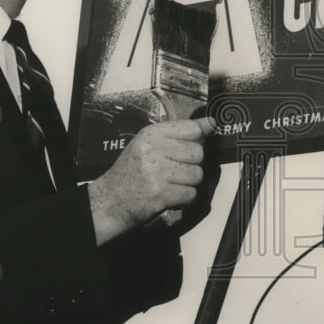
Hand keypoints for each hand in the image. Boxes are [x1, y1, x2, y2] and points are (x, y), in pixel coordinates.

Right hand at [88, 117, 214, 244]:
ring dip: (188, 183)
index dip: (197, 140)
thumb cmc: (134, 171)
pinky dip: (184, 198)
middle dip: (192, 165)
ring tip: (170, 184)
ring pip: (197, 175)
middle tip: (174, 171)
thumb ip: (182, 133)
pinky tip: (170, 196)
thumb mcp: (150, 144)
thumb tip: (212, 122)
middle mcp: (153, 150)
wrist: (110, 201)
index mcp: (151, 134)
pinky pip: (191, 194)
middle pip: (198, 153)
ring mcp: (156, 172)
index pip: (193, 129)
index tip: (188, 148)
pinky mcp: (160, 194)